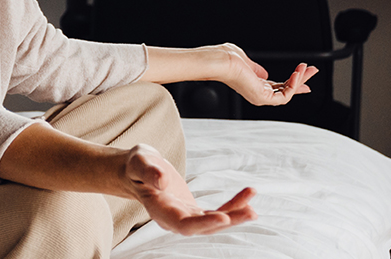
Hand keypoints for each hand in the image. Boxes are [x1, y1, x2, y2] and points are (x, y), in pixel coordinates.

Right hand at [121, 144, 256, 234]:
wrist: (138, 170)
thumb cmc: (137, 165)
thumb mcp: (139, 162)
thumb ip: (148, 171)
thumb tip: (163, 181)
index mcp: (159, 209)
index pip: (182, 223)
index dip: (203, 223)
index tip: (224, 217)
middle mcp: (173, 219)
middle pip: (203, 227)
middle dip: (228, 221)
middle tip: (251, 212)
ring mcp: (185, 216)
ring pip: (213, 222)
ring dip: (235, 215)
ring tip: (254, 206)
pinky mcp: (194, 211)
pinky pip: (216, 212)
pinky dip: (233, 205)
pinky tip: (247, 196)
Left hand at [209, 44, 316, 106]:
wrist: (220, 62)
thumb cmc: (227, 58)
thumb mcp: (246, 62)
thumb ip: (256, 68)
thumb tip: (265, 73)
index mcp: (253, 84)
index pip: (277, 86)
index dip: (291, 81)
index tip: (303, 75)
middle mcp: (257, 93)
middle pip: (285, 89)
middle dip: (301, 79)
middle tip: (313, 70)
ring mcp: (260, 97)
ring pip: (287, 93)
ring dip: (300, 80)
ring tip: (307, 68)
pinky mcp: (263, 98)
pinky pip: (284, 95)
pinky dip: (293, 84)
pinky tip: (298, 73)